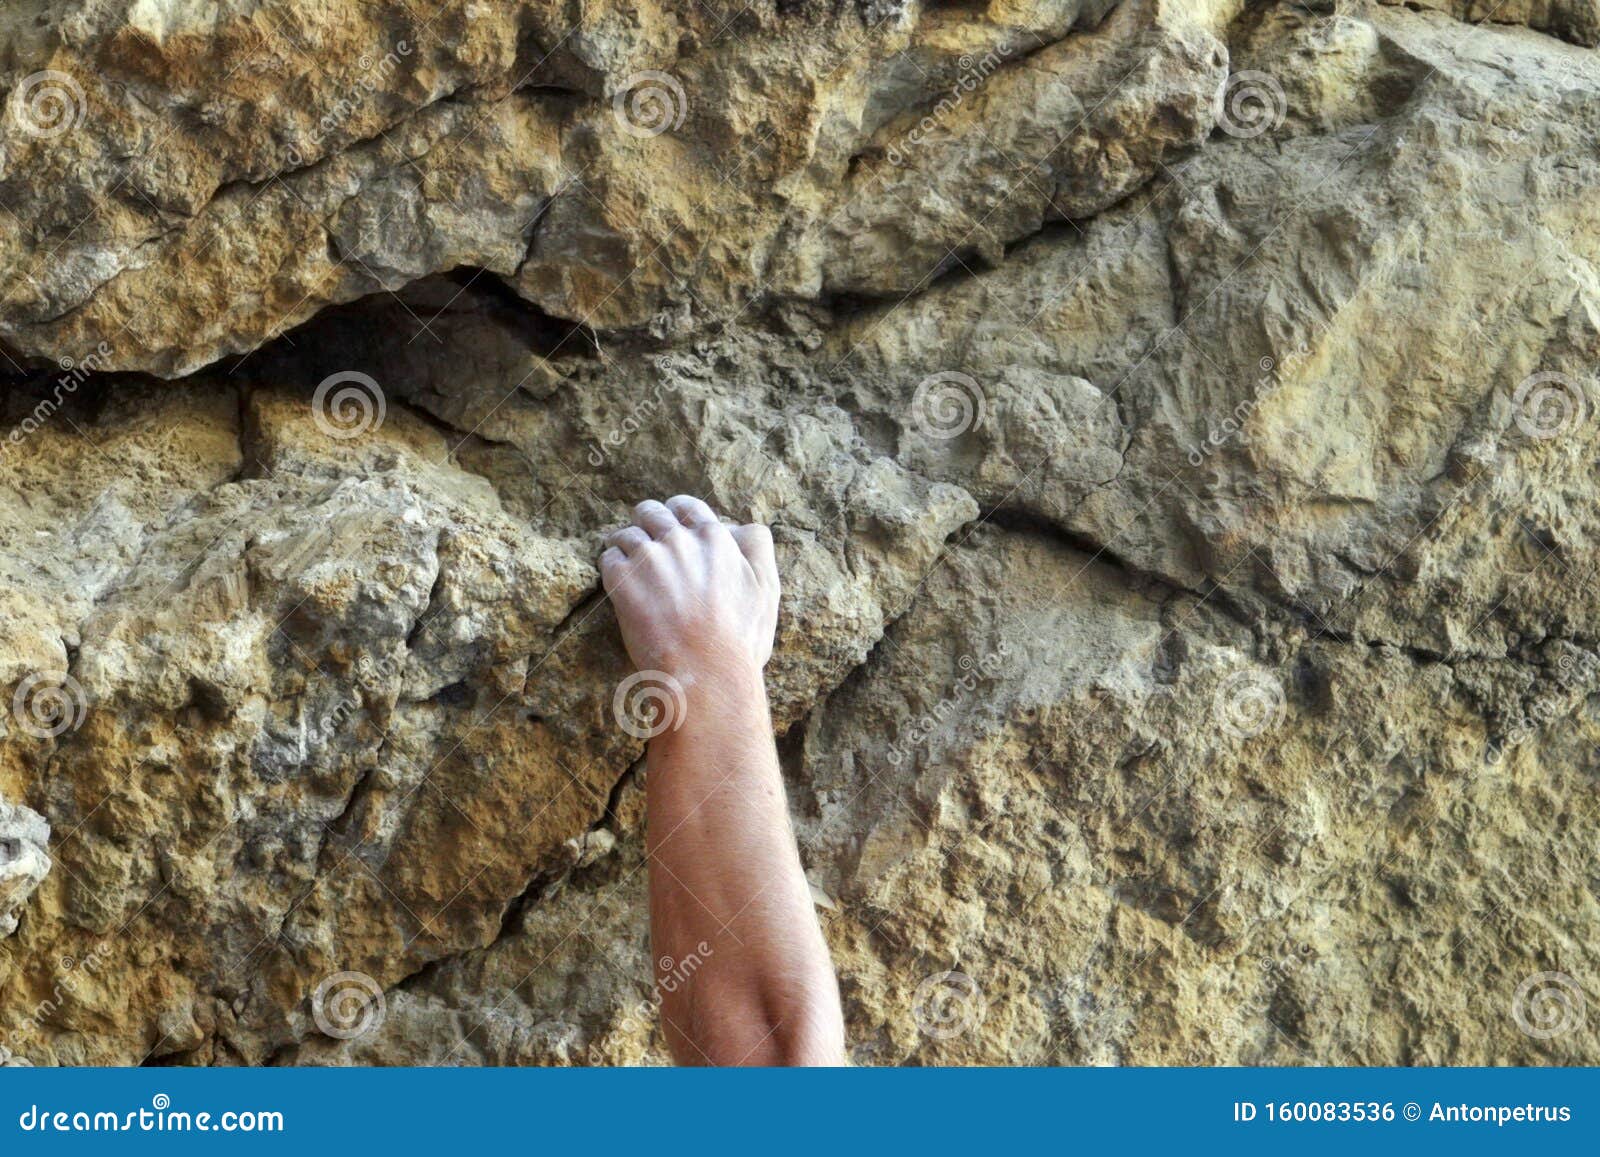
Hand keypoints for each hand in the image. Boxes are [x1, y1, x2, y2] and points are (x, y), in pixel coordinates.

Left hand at [601, 497, 779, 680]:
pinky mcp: (622, 579)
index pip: (687, 507)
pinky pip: (607, 558)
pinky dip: (611, 567)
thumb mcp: (767, 586)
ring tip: (627, 565)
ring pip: (625, 534)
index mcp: (714, 538)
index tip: (671, 526)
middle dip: (646, 524)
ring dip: (624, 545)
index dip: (676, 515)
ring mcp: (648, 558)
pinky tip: (619, 583)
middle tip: (644, 543)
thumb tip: (738, 526)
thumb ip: (757, 547)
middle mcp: (679, 541)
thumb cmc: (739, 638)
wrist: (706, 673)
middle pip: (651, 512)